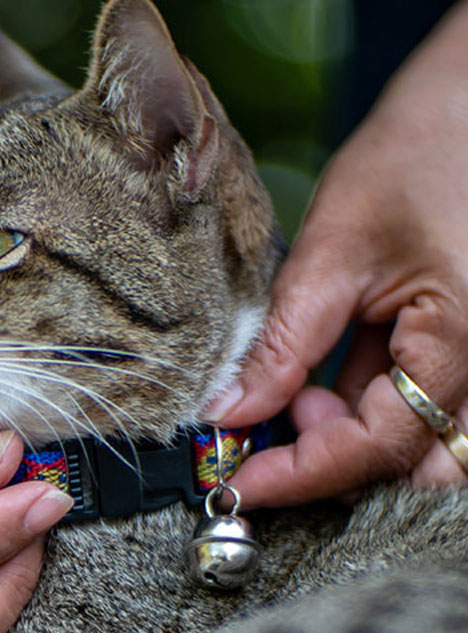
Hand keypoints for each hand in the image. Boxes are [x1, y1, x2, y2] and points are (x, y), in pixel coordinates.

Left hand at [206, 3, 467, 506]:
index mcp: (457, 346)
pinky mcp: (449, 349)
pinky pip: (407, 409)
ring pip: (408, 445)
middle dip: (328, 465)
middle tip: (268, 427)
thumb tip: (230, 414)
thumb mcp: (334, 253)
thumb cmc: (415, 157)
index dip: (301, 476)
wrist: (467, 107)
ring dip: (341, 441)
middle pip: (403, 465)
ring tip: (293, 395)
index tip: (236, 483)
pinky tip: (313, 382)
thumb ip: (284, 346)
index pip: (376, 449)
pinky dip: (352, 411)